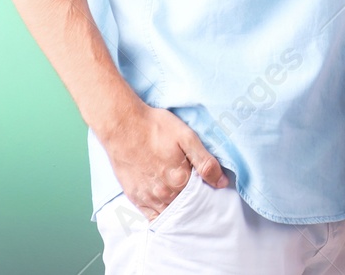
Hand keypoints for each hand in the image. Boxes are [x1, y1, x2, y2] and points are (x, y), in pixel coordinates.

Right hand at [99, 100, 227, 219]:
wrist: (122, 126)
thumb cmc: (156, 127)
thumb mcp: (187, 137)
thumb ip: (205, 162)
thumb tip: (222, 183)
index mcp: (180, 179)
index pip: (202, 197)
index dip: (208, 193)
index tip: (212, 189)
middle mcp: (164, 193)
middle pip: (187, 207)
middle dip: (196, 204)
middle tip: (200, 195)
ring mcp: (148, 197)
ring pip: (170, 215)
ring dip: (180, 212)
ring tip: (185, 201)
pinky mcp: (134, 197)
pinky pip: (152, 218)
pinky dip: (162, 217)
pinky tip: (169, 211)